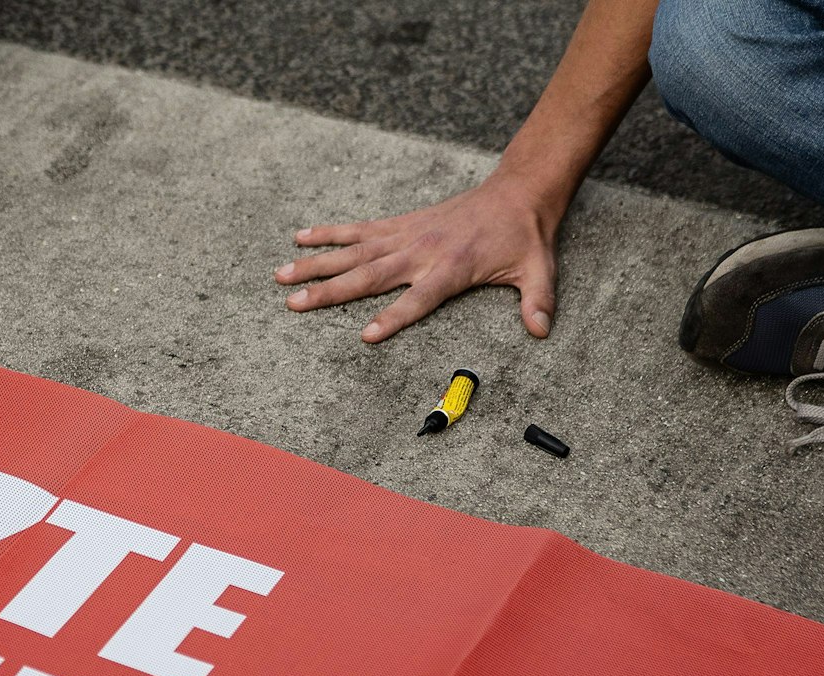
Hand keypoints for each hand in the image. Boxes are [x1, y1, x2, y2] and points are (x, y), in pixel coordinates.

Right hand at [276, 175, 560, 343]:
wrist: (516, 192)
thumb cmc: (524, 237)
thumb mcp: (538, 270)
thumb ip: (537, 301)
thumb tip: (542, 330)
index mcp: (451, 268)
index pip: (418, 299)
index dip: (394, 317)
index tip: (366, 336)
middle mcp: (421, 252)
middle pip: (369, 276)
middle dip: (329, 291)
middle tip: (294, 303)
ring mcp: (406, 236)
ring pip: (353, 253)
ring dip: (316, 264)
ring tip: (282, 275)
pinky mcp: (400, 224)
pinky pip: (358, 230)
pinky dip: (329, 233)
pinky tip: (300, 237)